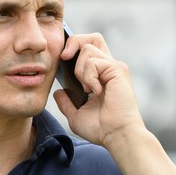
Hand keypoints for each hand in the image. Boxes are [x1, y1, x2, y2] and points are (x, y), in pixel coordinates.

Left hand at [53, 32, 145, 151]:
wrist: (115, 136)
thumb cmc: (101, 129)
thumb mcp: (76, 115)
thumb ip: (66, 103)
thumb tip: (58, 91)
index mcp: (100, 76)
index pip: (88, 48)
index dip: (74, 47)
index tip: (62, 59)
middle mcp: (109, 68)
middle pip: (92, 37)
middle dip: (74, 42)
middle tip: (64, 58)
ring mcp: (114, 67)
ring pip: (88, 48)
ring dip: (79, 69)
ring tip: (86, 89)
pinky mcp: (117, 69)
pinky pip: (93, 62)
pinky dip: (88, 77)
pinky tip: (95, 92)